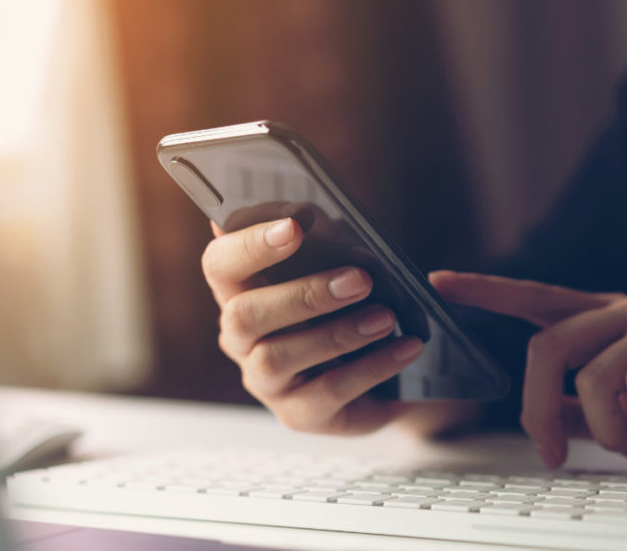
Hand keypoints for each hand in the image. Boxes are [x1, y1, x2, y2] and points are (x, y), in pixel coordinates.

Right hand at [203, 217, 423, 434]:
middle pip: (244, 315)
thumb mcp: (341, 265)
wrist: (388, 371)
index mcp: (240, 291)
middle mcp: (241, 338)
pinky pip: (328, 391)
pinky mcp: (298, 414)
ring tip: (386, 317)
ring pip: (279, 357)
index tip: (294, 226)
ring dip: (338, 333)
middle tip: (359, 279)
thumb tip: (314, 213)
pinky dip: (372, 366)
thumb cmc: (352, 305)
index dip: (249, 245)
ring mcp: (265, 381)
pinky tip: (405, 347)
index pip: (220, 264)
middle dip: (303, 294)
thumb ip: (326, 240)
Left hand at [430, 271, 626, 466]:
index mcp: (607, 321)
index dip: (487, 290)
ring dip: (607, 428)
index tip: (439, 281)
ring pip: (594, 375)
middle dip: (538, 410)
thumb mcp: (624, 418)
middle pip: (548, 348)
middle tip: (555, 453)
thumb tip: (539, 410)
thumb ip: (580, 406)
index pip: (537, 298)